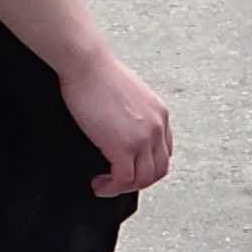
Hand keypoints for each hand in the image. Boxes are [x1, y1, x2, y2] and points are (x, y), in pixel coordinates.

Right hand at [60, 44, 172, 198]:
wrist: (86, 64)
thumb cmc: (98, 72)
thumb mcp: (128, 93)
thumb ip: (133, 112)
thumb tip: (121, 125)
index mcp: (160, 113)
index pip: (165, 151)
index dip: (149, 165)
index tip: (131, 168)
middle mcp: (157, 127)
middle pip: (159, 170)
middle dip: (139, 181)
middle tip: (118, 182)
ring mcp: (142, 138)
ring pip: (144, 180)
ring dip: (124, 188)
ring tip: (105, 185)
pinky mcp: (123, 147)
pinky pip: (124, 180)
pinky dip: (111, 188)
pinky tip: (98, 184)